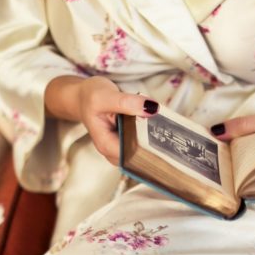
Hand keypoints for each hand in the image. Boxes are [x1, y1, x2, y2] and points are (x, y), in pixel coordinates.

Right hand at [44, 75, 159, 164]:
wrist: (84, 96)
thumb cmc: (90, 97)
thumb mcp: (105, 96)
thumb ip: (127, 103)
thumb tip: (151, 108)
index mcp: (106, 146)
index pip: (133, 156)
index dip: (149, 148)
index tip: (163, 135)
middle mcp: (114, 152)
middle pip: (141, 158)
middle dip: (156, 146)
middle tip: (170, 131)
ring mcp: (122, 149)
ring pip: (145, 152)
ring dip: (156, 140)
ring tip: (167, 127)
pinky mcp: (129, 142)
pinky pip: (145, 144)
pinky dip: (153, 135)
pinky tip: (160, 125)